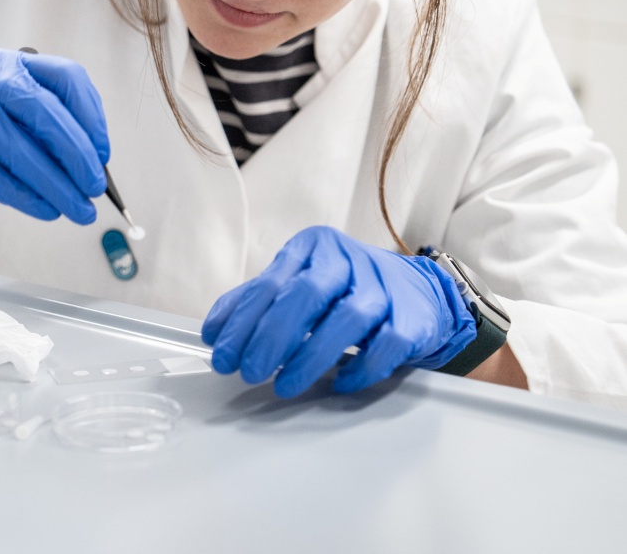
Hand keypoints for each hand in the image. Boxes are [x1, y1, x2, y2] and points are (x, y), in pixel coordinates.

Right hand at [0, 49, 109, 230]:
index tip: (104, 154)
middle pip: (41, 108)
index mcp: (6, 64)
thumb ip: (45, 138)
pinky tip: (44, 209)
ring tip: (77, 210)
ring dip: (55, 185)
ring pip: (17, 147)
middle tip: (94, 187)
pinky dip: (24, 196)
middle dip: (76, 152)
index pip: (64, 77)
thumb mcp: (9, 131)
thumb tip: (95, 170)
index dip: (91, 116)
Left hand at [201, 225, 476, 396]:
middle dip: (272, 337)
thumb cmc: (344, 289)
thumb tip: (214, 332)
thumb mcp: (297, 282)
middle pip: (306, 294)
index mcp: (312, 247)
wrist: (418, 292)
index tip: (222, 354)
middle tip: (249, 372)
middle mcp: (348, 261)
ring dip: (310, 357)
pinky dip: (360, 368)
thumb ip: (255, 301)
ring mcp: (383, 287)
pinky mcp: (412, 317)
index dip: (241, 322)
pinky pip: (386, 345)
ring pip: (347, 319)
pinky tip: (338, 383)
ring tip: (284, 386)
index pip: (269, 284)